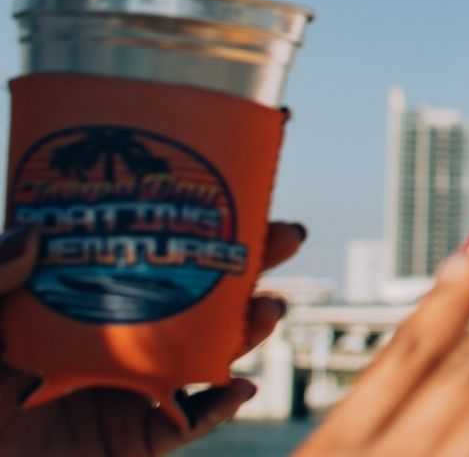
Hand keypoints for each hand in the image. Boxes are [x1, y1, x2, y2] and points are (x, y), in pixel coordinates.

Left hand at [0, 219, 307, 454]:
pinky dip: (219, 409)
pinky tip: (240, 388)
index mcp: (86, 301)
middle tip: (288, 236)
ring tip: (269, 310)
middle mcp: (118, 340)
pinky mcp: (129, 441)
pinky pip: (186, 426)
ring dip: (249, 331)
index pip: (156, 253)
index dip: (202, 222)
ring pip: (208, 354)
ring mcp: (128, 390)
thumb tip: (33, 231)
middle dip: (253, 267)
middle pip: (201, 296)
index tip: (241, 184)